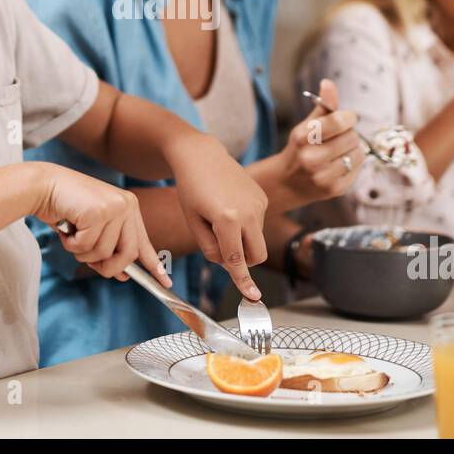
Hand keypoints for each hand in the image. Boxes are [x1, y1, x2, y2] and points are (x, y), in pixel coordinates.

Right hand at [31, 164, 169, 286]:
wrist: (43, 186)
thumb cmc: (65, 208)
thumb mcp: (93, 229)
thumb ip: (110, 249)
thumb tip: (123, 275)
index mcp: (129, 207)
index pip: (144, 242)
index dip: (153, 265)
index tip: (165, 282)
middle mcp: (126, 205)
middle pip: (128, 254)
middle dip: (108, 267)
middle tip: (90, 263)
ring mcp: (114, 207)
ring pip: (104, 252)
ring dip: (82, 252)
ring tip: (73, 234)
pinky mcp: (98, 212)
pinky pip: (86, 246)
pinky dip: (72, 243)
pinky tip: (66, 227)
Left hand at [167, 134, 269, 299]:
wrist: (201, 155)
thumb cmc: (190, 189)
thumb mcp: (193, 222)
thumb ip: (210, 249)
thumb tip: (229, 264)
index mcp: (227, 219)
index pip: (236, 260)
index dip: (243, 282)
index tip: (254, 297)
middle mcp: (249, 212)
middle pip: (256, 255)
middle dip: (243, 261)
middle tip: (221, 248)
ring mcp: (258, 204)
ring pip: (256, 240)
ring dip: (241, 240)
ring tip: (219, 218)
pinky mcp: (262, 198)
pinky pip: (257, 224)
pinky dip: (244, 225)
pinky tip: (228, 207)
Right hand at [279, 78, 365, 204]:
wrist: (287, 183)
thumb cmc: (300, 148)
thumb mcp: (306, 125)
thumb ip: (322, 105)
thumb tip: (328, 82)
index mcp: (302, 138)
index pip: (338, 121)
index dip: (349, 117)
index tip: (348, 118)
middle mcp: (311, 159)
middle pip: (352, 137)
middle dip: (349, 134)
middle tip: (339, 137)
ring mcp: (323, 177)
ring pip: (358, 153)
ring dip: (353, 148)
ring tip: (339, 151)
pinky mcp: (335, 189)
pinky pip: (358, 168)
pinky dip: (353, 163)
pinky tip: (339, 164)